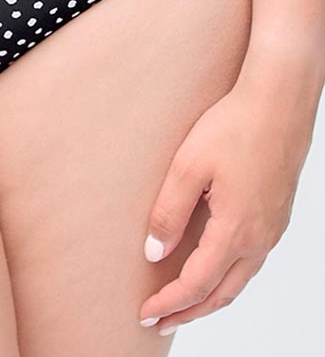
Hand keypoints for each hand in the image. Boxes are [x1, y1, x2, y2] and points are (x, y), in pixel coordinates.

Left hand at [137, 77, 317, 335]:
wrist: (278, 102)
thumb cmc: (233, 126)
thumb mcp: (188, 166)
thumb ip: (169, 212)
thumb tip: (153, 252)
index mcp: (236, 230)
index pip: (197, 284)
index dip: (169, 303)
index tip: (145, 314)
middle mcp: (259, 238)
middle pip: (221, 294)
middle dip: (189, 312)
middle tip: (159, 322)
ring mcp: (272, 229)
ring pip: (239, 280)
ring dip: (209, 298)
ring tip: (182, 304)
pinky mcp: (276, 215)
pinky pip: (251, 261)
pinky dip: (227, 276)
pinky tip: (212, 267)